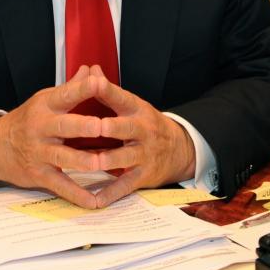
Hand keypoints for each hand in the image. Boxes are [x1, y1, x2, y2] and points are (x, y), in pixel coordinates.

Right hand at [0, 66, 104, 207]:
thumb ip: (72, 88)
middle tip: (101, 126)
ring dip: (81, 161)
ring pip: (62, 157)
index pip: (65, 94)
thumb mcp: (46, 99)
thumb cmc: (29, 119)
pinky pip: (60, 185)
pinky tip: (94, 201)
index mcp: (45, 105)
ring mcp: (39, 152)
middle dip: (82, 126)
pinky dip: (77, 195)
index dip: (81, 88)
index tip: (99, 82)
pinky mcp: (39, 174)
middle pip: (63, 126)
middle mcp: (41, 127)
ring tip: (99, 163)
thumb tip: (92, 70)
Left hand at [87, 65, 195, 207]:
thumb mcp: (132, 105)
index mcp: (137, 110)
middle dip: (111, 127)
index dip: (108, 89)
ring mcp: (143, 154)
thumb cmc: (145, 124)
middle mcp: (142, 131)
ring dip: (109, 160)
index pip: (122, 97)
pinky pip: (124, 186)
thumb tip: (90, 69)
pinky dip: (109, 194)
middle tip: (96, 126)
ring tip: (92, 163)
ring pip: (125, 158)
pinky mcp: (142, 176)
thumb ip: (108, 91)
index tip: (94, 81)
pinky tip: (94, 199)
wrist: (179, 149)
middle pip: (126, 128)